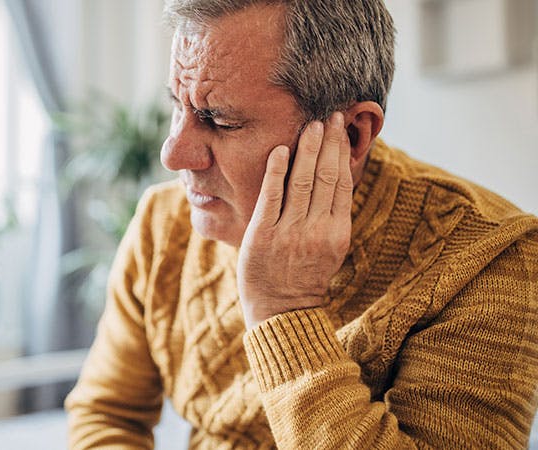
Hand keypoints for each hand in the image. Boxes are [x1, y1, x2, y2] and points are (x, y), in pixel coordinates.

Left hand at [238, 112, 352, 329]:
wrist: (282, 312)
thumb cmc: (305, 276)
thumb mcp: (330, 247)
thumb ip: (333, 215)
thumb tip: (339, 177)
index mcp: (337, 232)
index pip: (342, 183)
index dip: (342, 152)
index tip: (342, 128)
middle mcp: (317, 230)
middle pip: (326, 176)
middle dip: (328, 142)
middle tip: (329, 115)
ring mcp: (289, 232)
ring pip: (302, 182)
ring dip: (307, 149)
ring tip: (310, 125)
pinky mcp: (262, 235)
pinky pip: (271, 197)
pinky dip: (276, 170)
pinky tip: (279, 149)